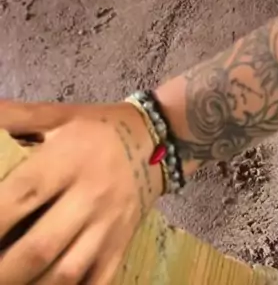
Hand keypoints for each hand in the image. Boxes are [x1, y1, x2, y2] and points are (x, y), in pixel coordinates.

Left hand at [0, 100, 163, 283]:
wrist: (157, 137)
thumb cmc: (97, 127)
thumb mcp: (58, 115)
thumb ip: (16, 117)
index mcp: (67, 159)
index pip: (23, 195)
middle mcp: (88, 195)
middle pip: (40, 246)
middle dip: (5, 269)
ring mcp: (107, 226)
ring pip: (66, 273)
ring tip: (10, 284)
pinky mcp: (120, 246)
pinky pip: (98, 283)